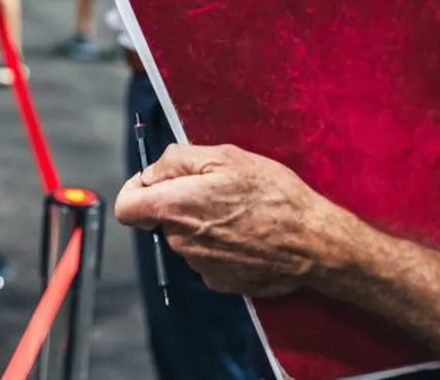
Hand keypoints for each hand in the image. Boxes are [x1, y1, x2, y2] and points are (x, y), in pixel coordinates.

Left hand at [114, 143, 361, 298]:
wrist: (312, 242)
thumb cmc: (272, 194)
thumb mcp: (224, 156)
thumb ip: (176, 160)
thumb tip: (151, 172)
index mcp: (175, 207)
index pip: (127, 207)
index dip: (136, 190)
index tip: (156, 182)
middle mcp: (181, 241)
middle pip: (161, 219)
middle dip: (179, 203)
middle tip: (216, 190)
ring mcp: (199, 266)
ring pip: (185, 237)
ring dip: (201, 224)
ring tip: (237, 211)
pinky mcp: (219, 283)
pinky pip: (206, 257)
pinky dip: (218, 245)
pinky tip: (245, 234)